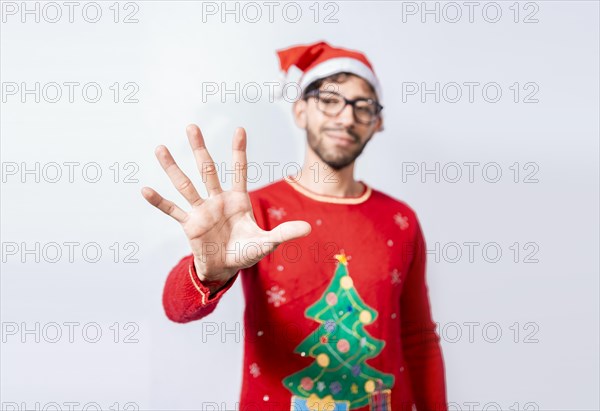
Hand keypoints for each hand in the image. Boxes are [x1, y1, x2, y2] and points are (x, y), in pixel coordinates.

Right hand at [141, 124, 311, 289]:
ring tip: (160, 148)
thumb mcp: (266, 243)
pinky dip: (159, 202)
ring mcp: (201, 210)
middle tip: (192, 126)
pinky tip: (144, 189)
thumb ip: (284, 234)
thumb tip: (309, 229)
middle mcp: (217, 200)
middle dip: (200, 148)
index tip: (240, 129)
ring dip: (173, 167)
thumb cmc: (246, 252)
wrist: (225, 268)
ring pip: (186, 184)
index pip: (238, 170)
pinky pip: (172, 211)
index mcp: (237, 200)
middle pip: (207, 170)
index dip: (239, 151)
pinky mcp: (189, 224)